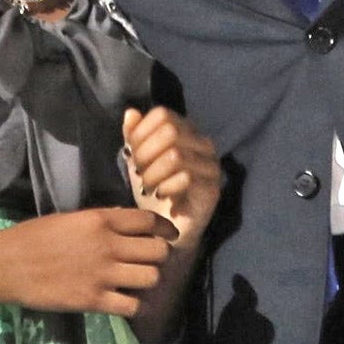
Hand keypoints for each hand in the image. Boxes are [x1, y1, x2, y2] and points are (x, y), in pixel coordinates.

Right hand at [0, 207, 178, 316]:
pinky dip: (134, 306)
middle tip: (150, 262)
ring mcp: (103, 274)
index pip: (148, 221)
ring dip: (148, 280)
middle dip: (160, 256)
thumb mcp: (70, 219)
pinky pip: (132, 306)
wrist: (6, 264)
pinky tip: (125, 302)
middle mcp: (108, 245)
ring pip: (151, 278)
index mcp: (101, 220)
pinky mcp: (94, 300)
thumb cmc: (32, 237)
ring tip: (137, 282)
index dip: (165, 228)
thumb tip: (126, 230)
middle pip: (158, 251)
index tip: (170, 235)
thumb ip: (101, 223)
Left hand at [122, 106, 221, 247]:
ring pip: (177, 155)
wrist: (168, 230)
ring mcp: (211, 165)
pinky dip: (166, 187)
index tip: (130, 153)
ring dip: (153, 173)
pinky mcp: (212, 188)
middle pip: (170, 131)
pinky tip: (161, 195)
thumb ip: (134, 137)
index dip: (141, 132)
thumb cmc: (153, 192)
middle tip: (138, 172)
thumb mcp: (137, 161)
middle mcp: (203, 143)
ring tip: (147, 186)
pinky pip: (187, 178)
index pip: (162, 114)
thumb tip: (131, 112)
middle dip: (146, 153)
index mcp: (186, 131)